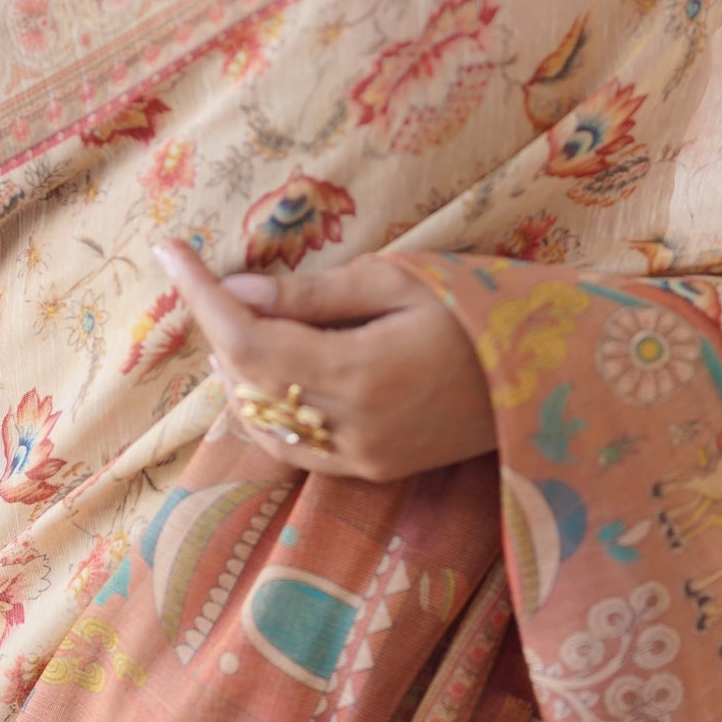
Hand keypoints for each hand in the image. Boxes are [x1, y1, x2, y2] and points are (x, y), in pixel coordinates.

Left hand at [153, 242, 495, 480]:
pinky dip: (267, 405)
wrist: (554, 378)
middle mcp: (353, 430)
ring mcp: (362, 459)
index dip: (200, 296)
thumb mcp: (401, 281)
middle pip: (246, 381)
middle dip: (219, 327)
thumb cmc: (485, 309)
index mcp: (361, 374)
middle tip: (211, 278)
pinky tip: (272, 369)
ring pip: (261, 419)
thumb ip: (314, 296)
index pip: (248, 339)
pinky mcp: (373, 470)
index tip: (168, 251)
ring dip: (237, 369)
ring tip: (241, 317)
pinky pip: (293, 445)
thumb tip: (237, 292)